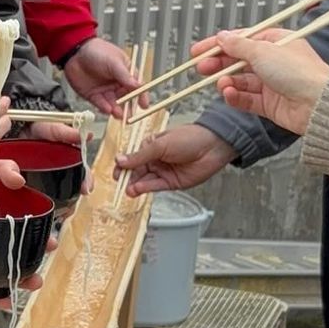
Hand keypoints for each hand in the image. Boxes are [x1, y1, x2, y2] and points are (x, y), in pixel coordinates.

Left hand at [0, 157, 41, 289]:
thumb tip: (19, 177)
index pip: (27, 231)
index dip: (42, 237)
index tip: (52, 240)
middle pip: (18, 256)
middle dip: (35, 262)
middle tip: (42, 261)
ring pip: (2, 274)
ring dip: (19, 282)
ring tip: (29, 282)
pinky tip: (2, 299)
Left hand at [61, 36, 137, 115]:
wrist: (75, 52)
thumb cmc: (97, 51)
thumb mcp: (114, 62)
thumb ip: (125, 76)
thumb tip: (139, 86)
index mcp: (126, 73)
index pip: (137, 87)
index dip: (142, 96)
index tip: (144, 105)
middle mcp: (117, 84)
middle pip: (126, 98)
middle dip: (129, 107)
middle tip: (131, 115)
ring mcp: (105, 90)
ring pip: (114, 103)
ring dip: (117, 109)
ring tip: (118, 114)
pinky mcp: (93, 96)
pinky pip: (101, 104)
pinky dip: (104, 108)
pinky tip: (108, 109)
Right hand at [115, 123, 233, 195]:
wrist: (212, 147)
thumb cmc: (189, 138)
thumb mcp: (160, 145)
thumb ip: (139, 156)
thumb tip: (120, 160)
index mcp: (151, 145)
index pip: (132, 156)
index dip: (123, 164)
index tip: (115, 171)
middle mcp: (156, 159)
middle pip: (137, 170)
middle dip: (127, 177)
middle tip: (119, 182)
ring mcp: (163, 171)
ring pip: (144, 179)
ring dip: (135, 185)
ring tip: (127, 189)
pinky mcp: (171, 182)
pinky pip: (155, 186)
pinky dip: (145, 188)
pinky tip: (136, 189)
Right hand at [192, 27, 328, 136]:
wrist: (318, 104)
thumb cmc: (300, 72)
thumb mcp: (263, 51)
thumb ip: (238, 45)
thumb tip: (222, 37)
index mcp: (277, 42)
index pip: (242, 40)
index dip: (219, 44)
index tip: (199, 50)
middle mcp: (274, 62)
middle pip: (239, 61)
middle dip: (219, 64)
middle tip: (201, 67)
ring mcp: (272, 83)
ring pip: (241, 81)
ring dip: (228, 82)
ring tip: (221, 83)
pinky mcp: (270, 104)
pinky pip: (247, 99)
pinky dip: (236, 97)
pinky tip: (229, 94)